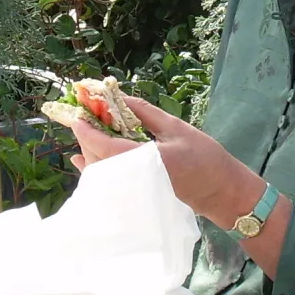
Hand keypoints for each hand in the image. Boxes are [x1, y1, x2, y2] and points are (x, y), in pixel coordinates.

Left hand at [69, 95, 263, 228]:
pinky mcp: (134, 196)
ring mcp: (133, 191)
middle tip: (83, 115)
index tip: (75, 116)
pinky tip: (82, 158)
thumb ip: (144, 113)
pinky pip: (106, 182)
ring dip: (90, 151)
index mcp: (147, 160)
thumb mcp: (175, 127)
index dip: (87, 132)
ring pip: (100, 172)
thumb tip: (119, 98)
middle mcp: (135, 179)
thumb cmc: (203, 156)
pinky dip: (94, 168)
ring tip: (87, 129)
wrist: (219, 190)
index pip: (106, 146)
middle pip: (98, 159)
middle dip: (87, 137)